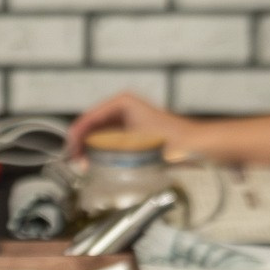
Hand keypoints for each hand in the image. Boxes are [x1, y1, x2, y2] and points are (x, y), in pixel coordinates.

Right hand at [66, 92, 191, 157]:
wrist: (198, 146)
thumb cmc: (173, 141)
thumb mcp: (133, 143)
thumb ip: (102, 145)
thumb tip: (80, 153)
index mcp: (121, 103)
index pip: (87, 119)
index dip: (75, 139)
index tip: (71, 156)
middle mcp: (122, 108)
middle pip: (91, 127)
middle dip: (81, 145)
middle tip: (77, 164)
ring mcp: (127, 120)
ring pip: (98, 136)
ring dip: (90, 151)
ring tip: (85, 166)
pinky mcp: (132, 133)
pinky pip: (109, 142)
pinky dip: (101, 153)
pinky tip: (99, 164)